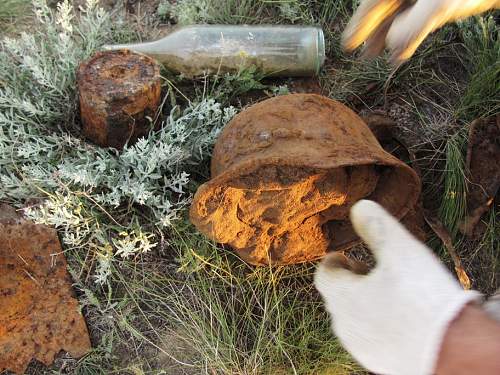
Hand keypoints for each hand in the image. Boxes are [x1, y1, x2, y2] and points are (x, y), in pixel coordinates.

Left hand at [314, 200, 479, 374]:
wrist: (453, 352)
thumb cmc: (424, 299)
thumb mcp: (400, 250)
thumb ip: (376, 225)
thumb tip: (358, 207)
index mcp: (342, 297)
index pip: (323, 274)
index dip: (333, 261)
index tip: (346, 254)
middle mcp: (344, 325)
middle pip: (336, 295)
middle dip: (349, 279)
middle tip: (370, 269)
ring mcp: (361, 347)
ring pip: (352, 317)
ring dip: (362, 300)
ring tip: (388, 290)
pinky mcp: (379, 362)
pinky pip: (368, 336)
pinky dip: (376, 321)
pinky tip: (401, 315)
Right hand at [343, 0, 499, 63]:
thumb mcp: (440, 6)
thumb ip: (413, 27)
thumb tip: (392, 46)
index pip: (373, 3)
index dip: (359, 25)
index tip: (348, 45)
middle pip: (384, 9)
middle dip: (375, 34)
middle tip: (364, 57)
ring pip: (399, 15)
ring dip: (391, 39)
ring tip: (382, 60)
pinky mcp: (436, 1)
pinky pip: (414, 19)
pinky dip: (408, 36)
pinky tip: (401, 54)